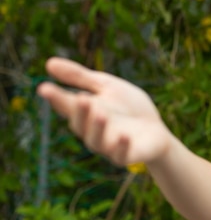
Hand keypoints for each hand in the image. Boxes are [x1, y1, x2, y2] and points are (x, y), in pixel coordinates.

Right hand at [37, 57, 173, 165]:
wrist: (157, 131)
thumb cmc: (129, 108)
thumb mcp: (107, 86)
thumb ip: (81, 77)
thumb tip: (49, 63)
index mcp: (86, 113)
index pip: (67, 106)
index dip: (55, 98)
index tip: (44, 88)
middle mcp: (92, 132)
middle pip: (80, 125)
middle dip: (80, 113)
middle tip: (81, 99)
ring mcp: (109, 146)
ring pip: (96, 142)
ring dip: (97, 128)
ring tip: (100, 114)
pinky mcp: (127, 156)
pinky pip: (120, 156)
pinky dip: (121, 147)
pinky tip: (124, 136)